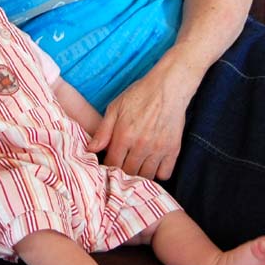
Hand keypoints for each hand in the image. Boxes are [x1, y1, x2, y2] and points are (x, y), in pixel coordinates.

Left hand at [87, 48, 201, 179]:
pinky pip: (165, 174)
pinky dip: (158, 173)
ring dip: (139, 175)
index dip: (108, 166)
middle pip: (129, 173)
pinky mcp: (173, 150)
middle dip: (122, 173)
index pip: (112, 163)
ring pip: (146, 176)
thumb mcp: (115, 108)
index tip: (109, 163)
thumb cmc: (139, 95)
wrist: (168, 87)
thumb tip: (91, 149)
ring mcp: (158, 149)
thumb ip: (103, 131)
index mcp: (124, 135)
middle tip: (122, 166)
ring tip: (136, 167)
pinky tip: (152, 164)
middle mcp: (141, 146)